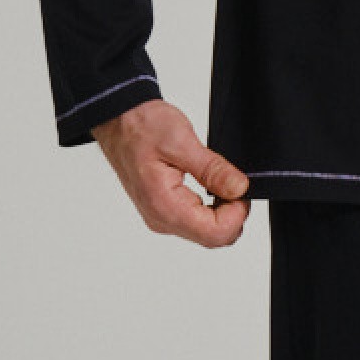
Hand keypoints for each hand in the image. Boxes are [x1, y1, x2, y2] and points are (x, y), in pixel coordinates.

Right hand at [92, 96, 249, 247]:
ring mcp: (162, 218)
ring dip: (222, 211)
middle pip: (213, 238)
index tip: (239, 188)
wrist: (119, 121)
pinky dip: (211, 209)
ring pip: (207, 233)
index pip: (215, 233)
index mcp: (164, 206)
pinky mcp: (164, 212)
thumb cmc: (141, 127)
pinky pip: (197, 223)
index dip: (237, 213)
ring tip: (218, 180)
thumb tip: (239, 189)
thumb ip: (213, 170)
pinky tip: (210, 186)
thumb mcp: (182, 142)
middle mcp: (161, 220)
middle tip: (232, 182)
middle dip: (233, 213)